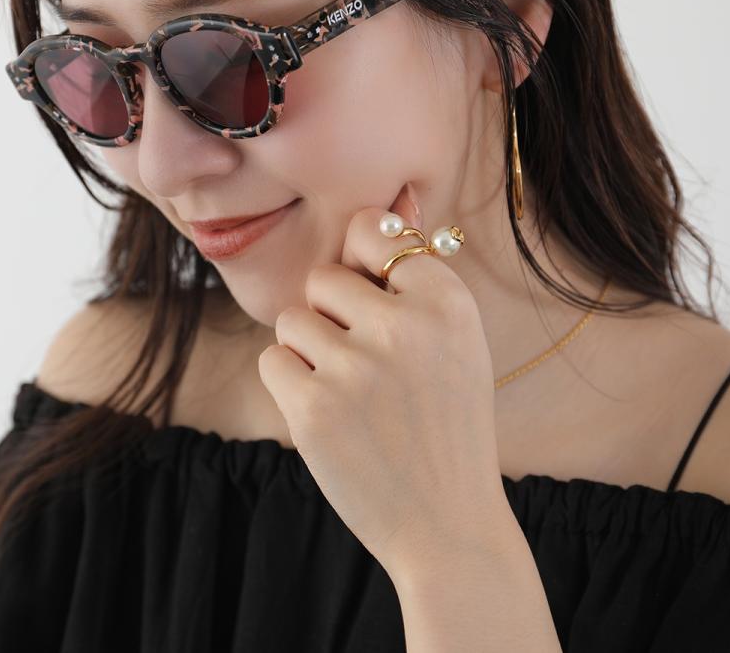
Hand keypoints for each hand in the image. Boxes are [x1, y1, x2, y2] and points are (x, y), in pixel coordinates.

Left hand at [258, 181, 514, 579]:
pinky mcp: (315, 409)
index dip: (361, 262)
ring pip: (293, 320)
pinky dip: (290, 385)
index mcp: (448, 300)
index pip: (370, 230)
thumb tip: (387, 206)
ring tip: (351, 394)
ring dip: (309, 352)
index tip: (372, 296)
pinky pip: (272, 360)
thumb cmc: (445, 421)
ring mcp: (359, 368)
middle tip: (366, 363)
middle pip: (323, 277)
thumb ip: (416, 278)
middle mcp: (406, 325)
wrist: (449, 523)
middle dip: (332, 314)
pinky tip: (329, 416)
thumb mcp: (457, 341)